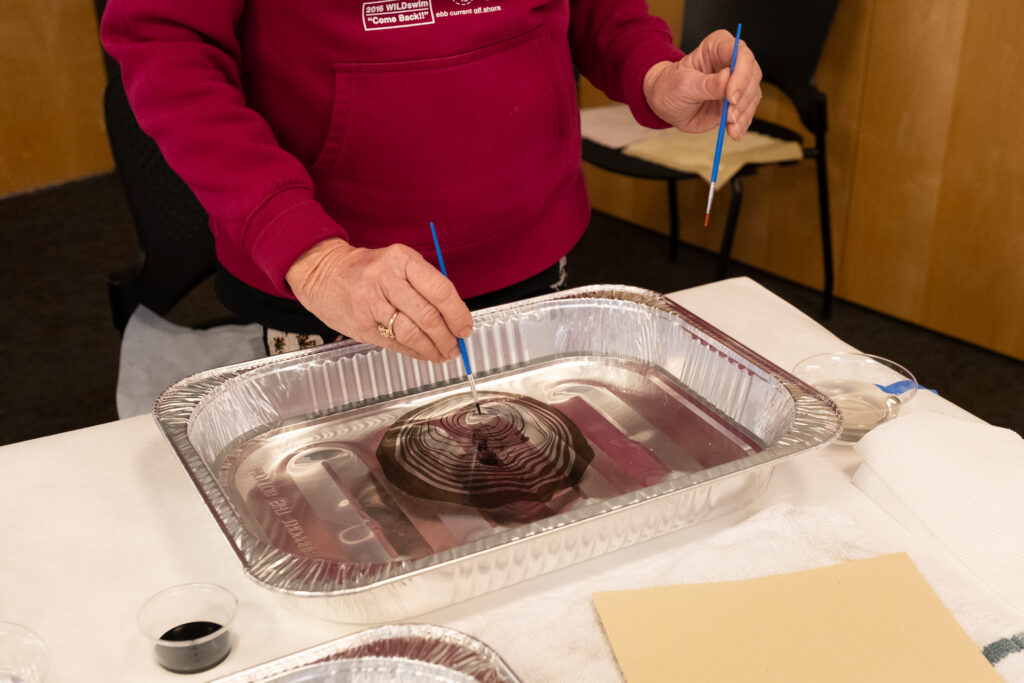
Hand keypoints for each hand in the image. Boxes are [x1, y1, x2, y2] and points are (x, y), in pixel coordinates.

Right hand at [285, 238, 472, 362]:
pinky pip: (395, 344)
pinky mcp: (362, 325)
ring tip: (443, 354)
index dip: (458, 314)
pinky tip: (424, 354)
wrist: (323, 272)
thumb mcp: (398, 263)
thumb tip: (454, 317)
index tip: (465, 327)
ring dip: (433, 349)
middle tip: (456, 346)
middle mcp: (386, 280)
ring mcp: (371, 304)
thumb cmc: (368, 269)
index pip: (440, 290)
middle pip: (427, 316)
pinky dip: (415, 353)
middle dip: (447, 337)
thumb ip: (425, 286)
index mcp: (401, 260)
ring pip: (412, 333)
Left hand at [643, 29, 762, 139]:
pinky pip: (747, 110)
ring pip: (752, 94)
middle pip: (752, 75)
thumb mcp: (684, 85)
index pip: (741, 53)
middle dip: (743, 98)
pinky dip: (742, 123)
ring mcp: (736, 81)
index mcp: (718, 46)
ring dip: (744, 113)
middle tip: (729, 116)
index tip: (731, 97)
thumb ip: (706, 84)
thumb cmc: (671, 87)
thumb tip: (727, 78)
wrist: (667, 105)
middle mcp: (732, 60)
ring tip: (730, 127)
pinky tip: (734, 132)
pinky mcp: (737, 100)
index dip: (741, 74)